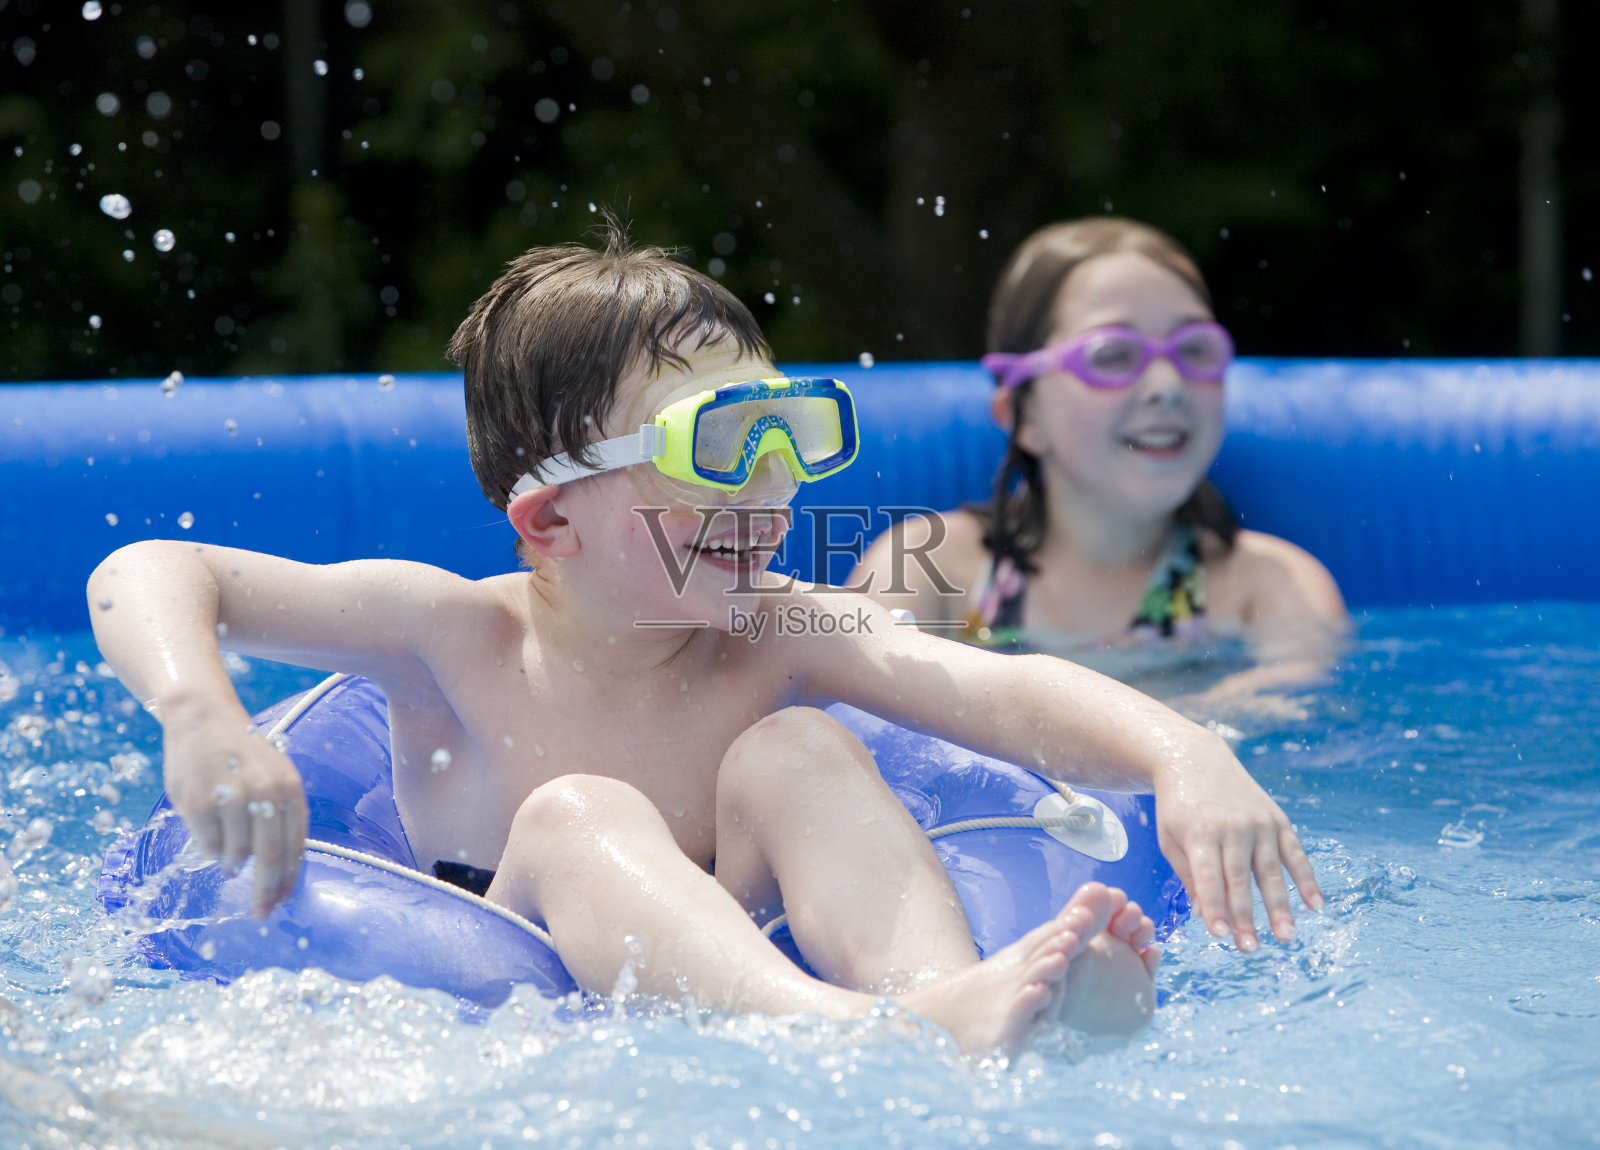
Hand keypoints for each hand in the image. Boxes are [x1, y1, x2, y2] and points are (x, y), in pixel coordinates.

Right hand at [161, 702, 308, 915]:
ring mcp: (232, 799)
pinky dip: (208, 847)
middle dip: (266, 891)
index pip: (296, 845)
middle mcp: (265, 795)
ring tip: (226, 849)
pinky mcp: (199, 805)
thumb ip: (280, 815)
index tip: (282, 902)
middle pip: (270, 858)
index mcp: (290, 788)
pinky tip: (207, 830)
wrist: (203, 717)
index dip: (289, 879)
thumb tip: (281, 868)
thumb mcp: (275, 775)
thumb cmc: (241, 753)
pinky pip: (207, 846)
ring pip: (235, 855)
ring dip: (231, 863)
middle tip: (261, 912)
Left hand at [1153, 732, 1321, 952]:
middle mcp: (1233, 826)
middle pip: (1241, 878)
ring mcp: (1259, 822)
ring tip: (1286, 937)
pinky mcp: (1278, 819)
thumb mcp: (1170, 839)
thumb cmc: (1178, 807)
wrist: (1196, 760)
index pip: (1209, 876)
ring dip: (1280, 907)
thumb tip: (1207, 917)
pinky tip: (1316, 906)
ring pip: (1271, 871)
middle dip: (1246, 917)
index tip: (1220, 936)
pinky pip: (1296, 854)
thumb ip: (1190, 877)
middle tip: (1251, 949)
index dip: (1215, 906)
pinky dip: (1307, 880)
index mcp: (1200, 831)